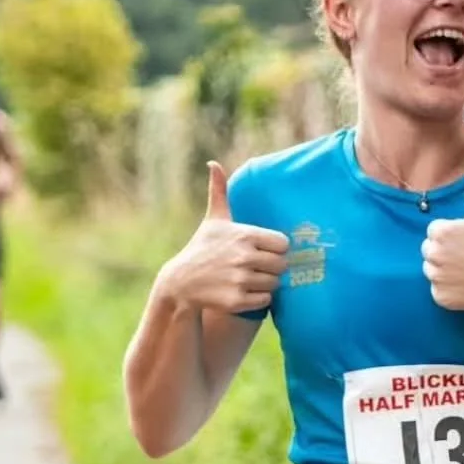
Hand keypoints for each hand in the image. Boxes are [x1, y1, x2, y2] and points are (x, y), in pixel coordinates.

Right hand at [159, 162, 290, 314]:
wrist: (180, 282)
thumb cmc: (202, 247)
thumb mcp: (213, 220)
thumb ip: (219, 192)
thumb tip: (213, 163)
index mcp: (244, 235)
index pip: (283, 244)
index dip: (276, 248)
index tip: (264, 250)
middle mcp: (243, 257)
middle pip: (282, 265)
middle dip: (273, 267)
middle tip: (259, 267)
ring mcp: (240, 280)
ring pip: (274, 284)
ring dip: (266, 283)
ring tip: (250, 278)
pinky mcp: (236, 301)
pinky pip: (265, 300)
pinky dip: (259, 298)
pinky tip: (244, 291)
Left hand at [421, 167, 463, 315]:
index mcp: (440, 232)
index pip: (435, 232)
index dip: (453, 236)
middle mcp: (432, 254)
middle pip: (430, 251)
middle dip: (445, 252)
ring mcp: (435, 277)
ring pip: (433, 270)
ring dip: (446, 271)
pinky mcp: (439, 297)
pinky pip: (438, 290)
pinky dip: (450, 289)